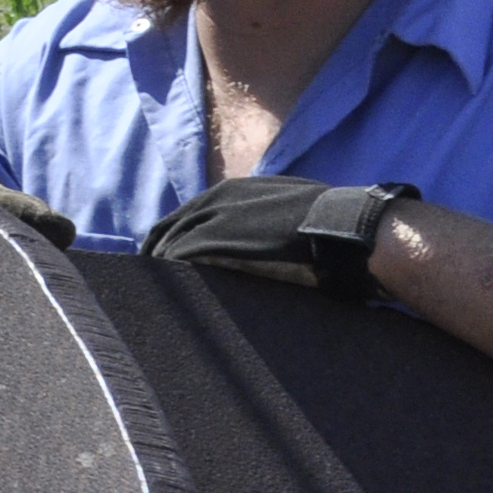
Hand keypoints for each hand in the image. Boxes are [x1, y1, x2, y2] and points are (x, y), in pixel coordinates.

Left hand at [140, 177, 416, 298]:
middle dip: (156, 255)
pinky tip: (167, 300)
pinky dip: (169, 277)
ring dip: (158, 271)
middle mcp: (216, 199)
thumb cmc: (328, 229)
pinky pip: (179, 258)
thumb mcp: (288, 215)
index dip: (173, 241)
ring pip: (170, 243)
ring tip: (152, 300)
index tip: (164, 266)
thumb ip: (263, 226)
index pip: (187, 216)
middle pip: (168, 228)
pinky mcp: (217, 240)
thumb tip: (261, 249)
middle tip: (146, 287)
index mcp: (232, 192)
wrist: (345, 228)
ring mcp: (214, 218)